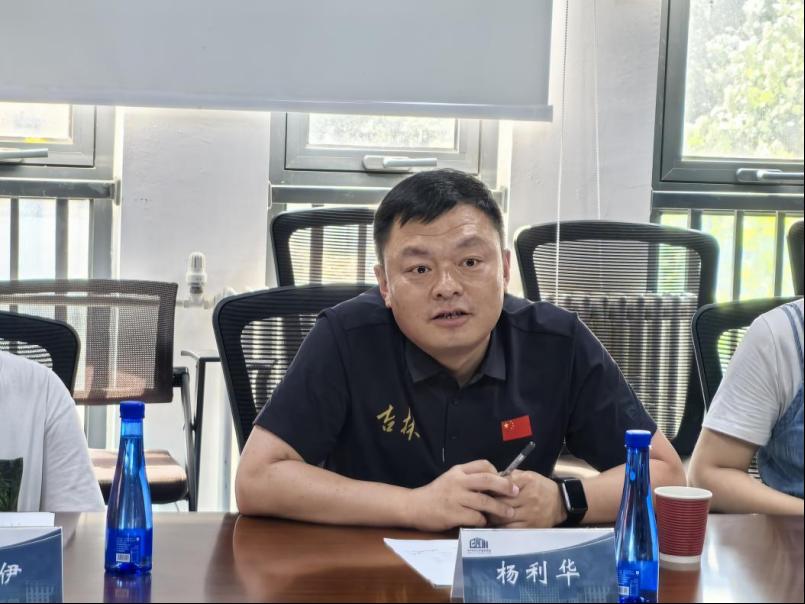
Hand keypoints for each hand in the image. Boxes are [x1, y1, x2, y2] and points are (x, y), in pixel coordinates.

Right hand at [405, 460, 519, 531]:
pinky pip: (476, 518)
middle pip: (488, 480)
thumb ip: (469, 478)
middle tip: (515, 492)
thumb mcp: (452, 479)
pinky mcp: (453, 514)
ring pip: (485, 501)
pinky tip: (484, 523)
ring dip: (500, 508)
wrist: (415, 506)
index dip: (496, 472)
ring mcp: (456, 498)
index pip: (483, 464)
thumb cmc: (437, 493)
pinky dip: (483, 521)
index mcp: (459, 471)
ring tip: (509, 513)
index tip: (504, 480)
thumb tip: (495, 483)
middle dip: (505, 486)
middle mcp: (458, 481)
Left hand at [487, 470, 566, 527]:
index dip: (489, 489)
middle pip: (501, 502)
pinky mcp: (531, 526)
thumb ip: (510, 477)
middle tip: (478, 505)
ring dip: (491, 517)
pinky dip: (500, 527)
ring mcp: (530, 513)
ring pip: (504, 517)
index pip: (502, 485)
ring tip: (484, 515)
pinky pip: (510, 529)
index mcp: (527, 481)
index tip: (480, 491)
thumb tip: (491, 481)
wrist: (561, 502)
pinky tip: (494, 525)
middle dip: (488, 504)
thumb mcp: (527, 476)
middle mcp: (528, 497)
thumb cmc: (540, 487)